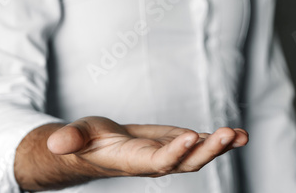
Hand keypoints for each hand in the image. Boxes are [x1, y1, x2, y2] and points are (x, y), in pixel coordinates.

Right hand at [47, 116, 247, 176]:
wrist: (99, 147)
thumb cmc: (86, 141)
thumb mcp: (76, 135)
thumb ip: (70, 139)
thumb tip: (55, 143)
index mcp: (131, 160)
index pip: (155, 162)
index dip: (173, 152)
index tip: (192, 135)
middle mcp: (154, 162)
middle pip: (185, 162)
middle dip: (208, 151)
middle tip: (228, 134)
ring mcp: (167, 154)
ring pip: (197, 155)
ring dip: (219, 146)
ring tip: (241, 135)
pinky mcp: (174, 144)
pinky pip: (199, 145)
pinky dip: (219, 140)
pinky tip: (239, 134)